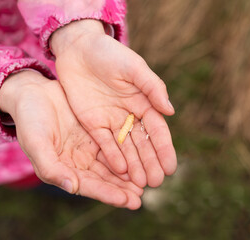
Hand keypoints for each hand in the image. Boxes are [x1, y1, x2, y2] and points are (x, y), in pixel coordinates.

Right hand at [0, 70, 142, 208]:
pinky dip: (128, 152)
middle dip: (124, 189)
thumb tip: (71, 187)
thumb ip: (50, 166)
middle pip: (105, 179)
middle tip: (142, 197)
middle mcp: (80, 162)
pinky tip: (142, 157)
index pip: (89, 186)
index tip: (127, 200)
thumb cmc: (30, 119)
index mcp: (64, 169)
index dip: (108, 194)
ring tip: (147, 181)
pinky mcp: (98, 133)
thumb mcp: (36, 142)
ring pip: (114, 164)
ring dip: (130, 174)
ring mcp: (90, 148)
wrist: (35, 93)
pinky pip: (116, 144)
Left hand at [51, 20, 176, 187]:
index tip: (171, 167)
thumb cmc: (110, 54)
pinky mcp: (93, 123)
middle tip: (157, 182)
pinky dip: (112, 156)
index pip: (157, 131)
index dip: (164, 149)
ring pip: (125, 148)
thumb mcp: (134, 67)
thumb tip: (170, 111)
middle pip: (142, 144)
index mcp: (144, 102)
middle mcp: (130, 115)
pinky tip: (120, 171)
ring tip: (141, 184)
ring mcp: (111, 121)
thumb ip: (152, 87)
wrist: (78, 48)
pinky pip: (104, 143)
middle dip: (150, 163)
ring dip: (134, 165)